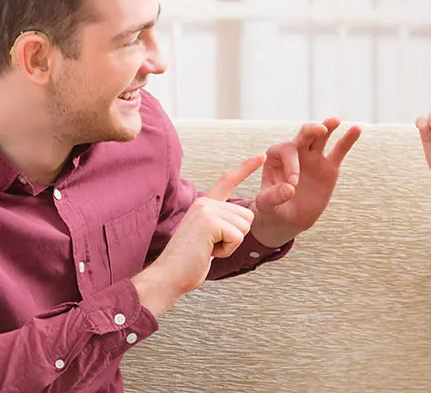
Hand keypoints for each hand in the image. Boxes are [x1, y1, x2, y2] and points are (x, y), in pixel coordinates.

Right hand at [133, 154, 264, 315]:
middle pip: (247, 215)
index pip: (228, 181)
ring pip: (244, 226)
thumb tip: (244, 219)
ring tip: (207, 248)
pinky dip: (227, 250)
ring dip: (231, 244)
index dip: (246, 168)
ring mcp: (207, 210)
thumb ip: (222, 223)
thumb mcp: (208, 236)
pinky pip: (238, 237)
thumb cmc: (189, 262)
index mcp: (204, 204)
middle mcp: (205, 202)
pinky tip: (208, 252)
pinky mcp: (210, 222)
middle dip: (235, 237)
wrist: (169, 275)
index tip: (262, 155)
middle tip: (210, 246)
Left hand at [250, 117, 361, 247]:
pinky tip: (356, 129)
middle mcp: (295, 151)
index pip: (286, 151)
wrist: (289, 219)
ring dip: (328, 127)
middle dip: (311, 130)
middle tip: (320, 130)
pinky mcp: (329, 166)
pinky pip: (339, 150)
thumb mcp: (266, 206)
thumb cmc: (273, 209)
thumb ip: (273, 197)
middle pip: (304, 134)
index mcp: (276, 156)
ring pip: (321, 137)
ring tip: (335, 121)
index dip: (291, 164)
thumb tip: (290, 189)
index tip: (294, 184)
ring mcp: (313, 157)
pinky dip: (348, 140)